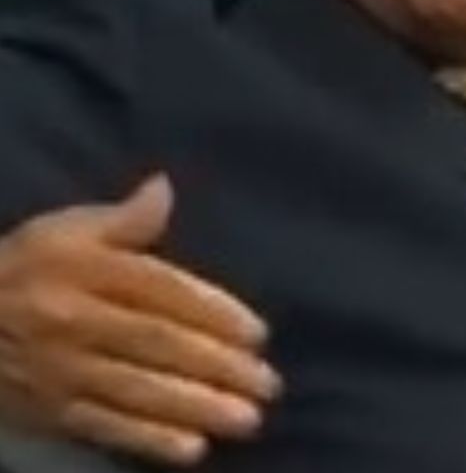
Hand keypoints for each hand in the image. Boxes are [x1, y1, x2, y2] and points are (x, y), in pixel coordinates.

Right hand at [0, 176, 280, 464]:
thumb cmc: (28, 265)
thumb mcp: (67, 228)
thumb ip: (124, 217)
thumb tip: (165, 187)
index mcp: (88, 270)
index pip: (162, 292)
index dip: (212, 313)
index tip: (258, 334)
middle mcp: (77, 321)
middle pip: (158, 345)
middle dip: (217, 367)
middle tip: (268, 384)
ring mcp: (63, 371)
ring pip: (138, 391)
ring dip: (196, 408)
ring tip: (246, 419)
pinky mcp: (51, 411)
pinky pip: (104, 428)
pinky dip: (148, 441)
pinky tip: (191, 451)